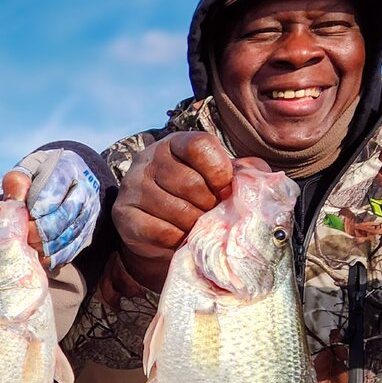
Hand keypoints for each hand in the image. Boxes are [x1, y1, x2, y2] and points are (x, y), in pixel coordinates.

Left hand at [1, 148, 102, 268]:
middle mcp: (86, 191)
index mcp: (69, 169)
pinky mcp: (87, 233)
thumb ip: (18, 179)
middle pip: (64, 216)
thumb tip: (15, 195)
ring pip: (69, 236)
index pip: (55, 190)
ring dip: (45, 245)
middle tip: (22, 233)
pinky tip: (38, 255)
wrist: (69, 179)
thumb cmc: (42, 173)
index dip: (37, 206)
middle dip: (39, 229)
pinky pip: (72, 250)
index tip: (23, 214)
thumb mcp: (28, 168)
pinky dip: (53, 257)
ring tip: (28, 245)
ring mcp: (90, 213)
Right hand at [111, 132, 254, 292]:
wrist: (158, 226)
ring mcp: (133, 187)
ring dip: (196, 225)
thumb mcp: (221, 178)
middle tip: (212, 213)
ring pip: (177, 211)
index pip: (200, 145)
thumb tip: (256, 178)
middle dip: (210, 205)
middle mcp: (148, 160)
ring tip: (198, 226)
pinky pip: (161, 232)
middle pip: (191, 183)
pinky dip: (179, 239)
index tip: (225, 188)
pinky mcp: (125, 215)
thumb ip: (244, 171)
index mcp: (175, 143)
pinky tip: (182, 237)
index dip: (220, 170)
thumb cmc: (197, 197)